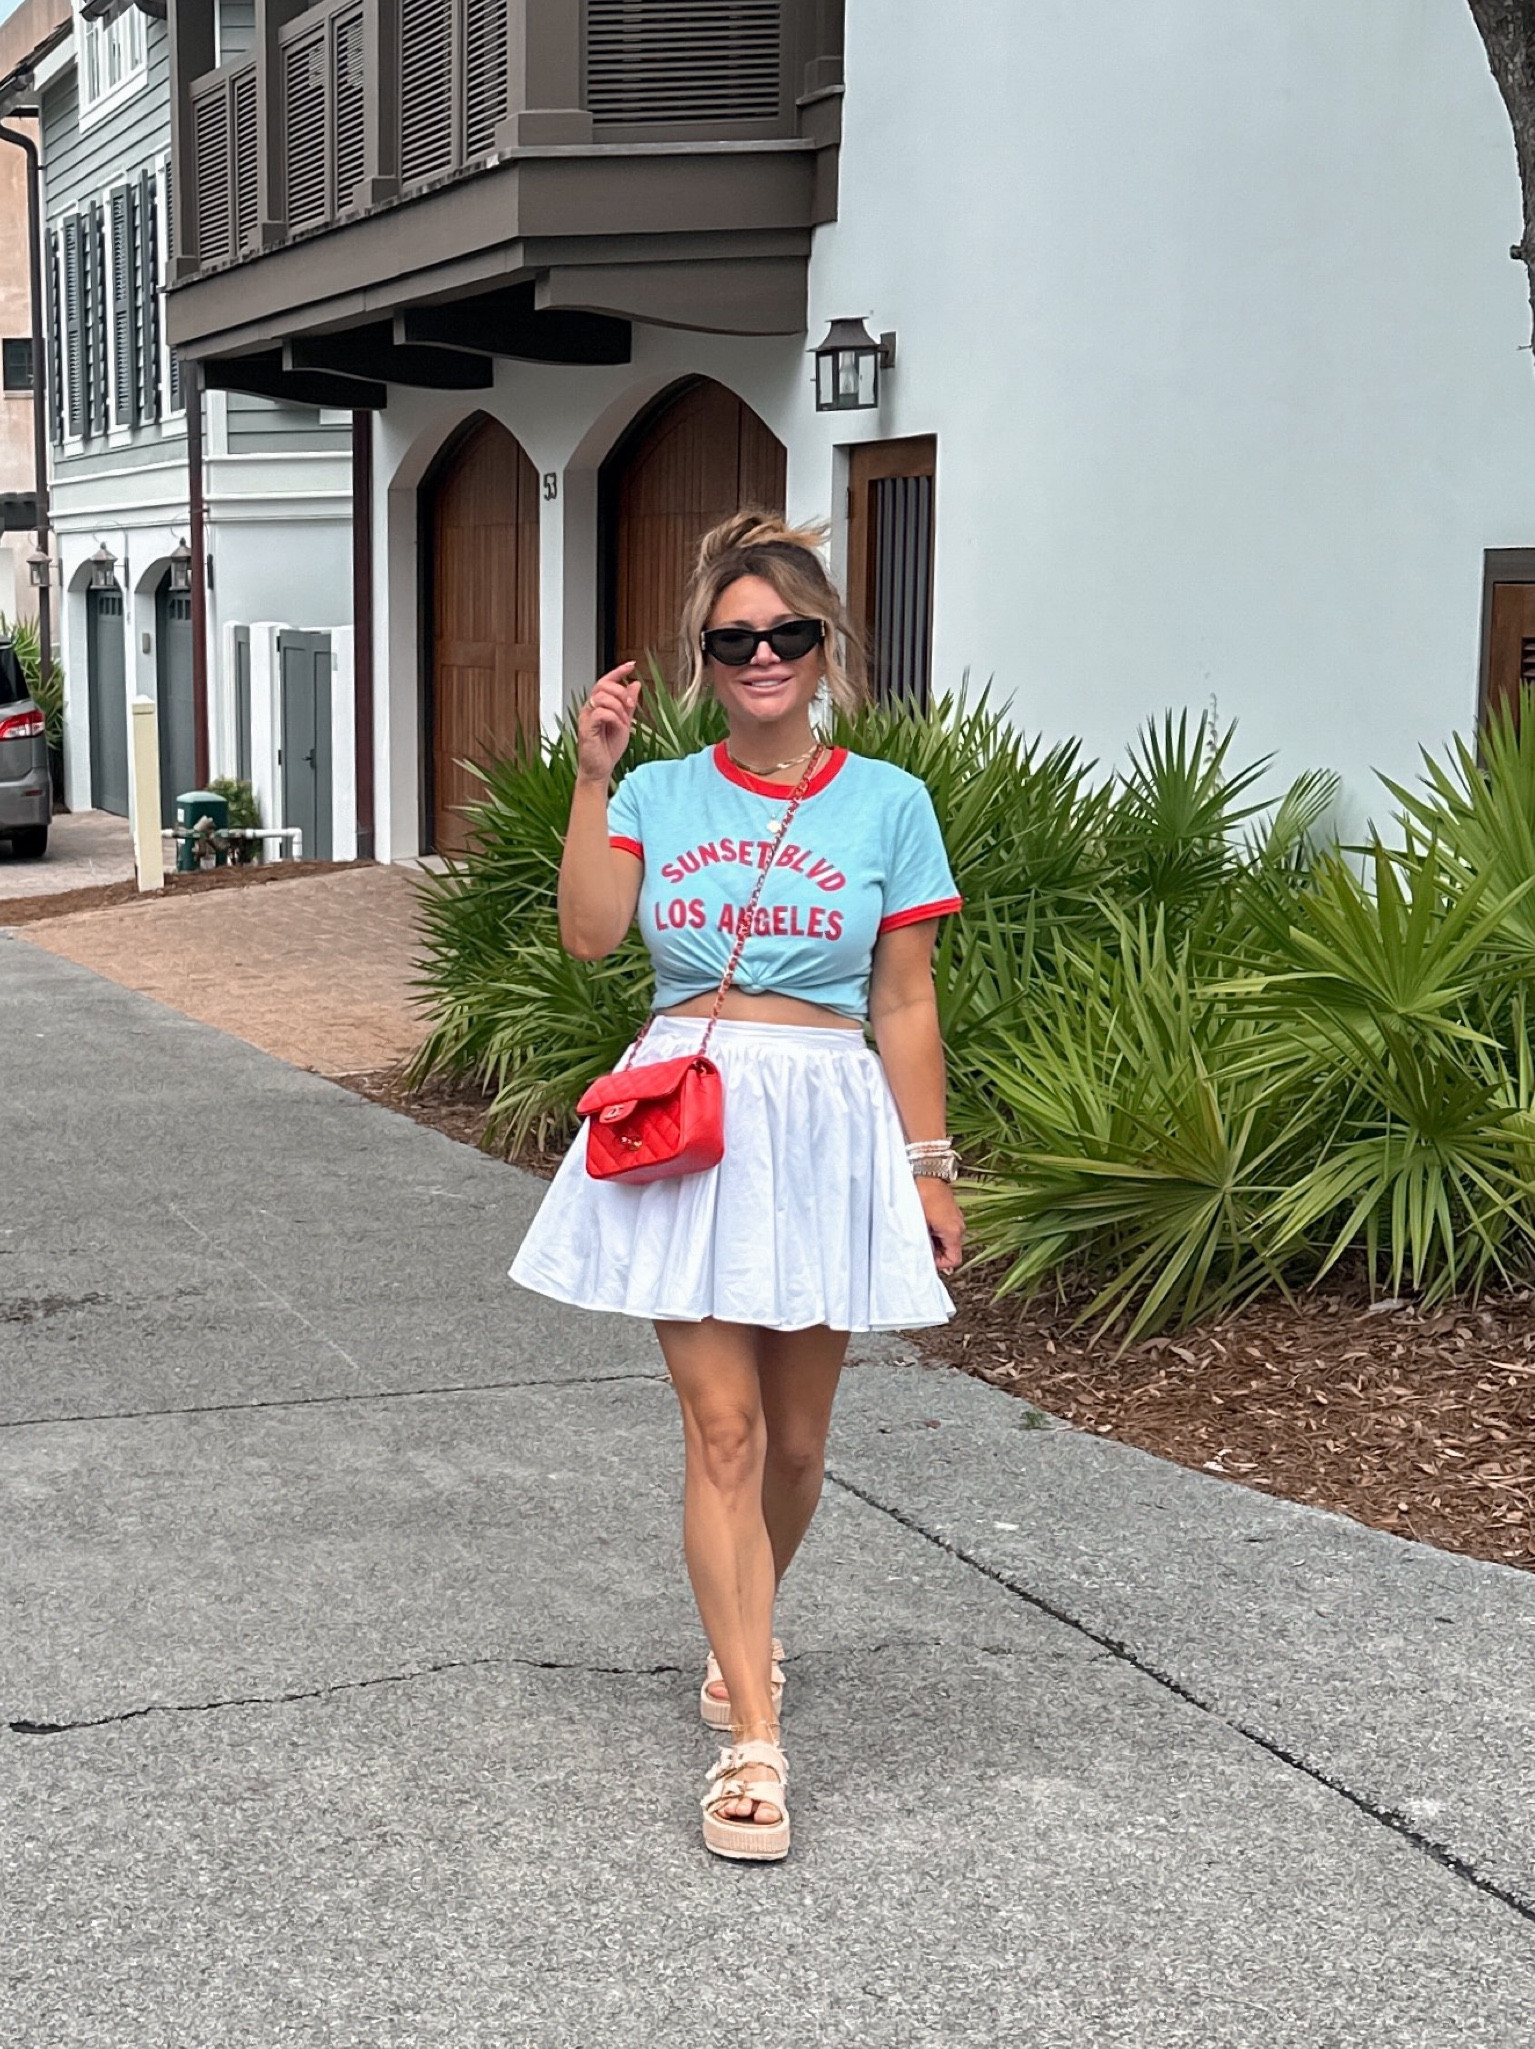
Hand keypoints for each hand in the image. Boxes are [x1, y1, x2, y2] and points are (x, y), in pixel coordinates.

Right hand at [576, 663, 640, 783]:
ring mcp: (587, 717)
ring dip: (619, 708)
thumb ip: (629, 705)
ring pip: (602, 697)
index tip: (631, 665)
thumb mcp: (625, 723)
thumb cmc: (608, 749)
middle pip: (603, 685)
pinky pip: (601, 713)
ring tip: (624, 723)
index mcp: (599, 705)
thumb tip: (635, 685)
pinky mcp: (586, 728)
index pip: (605, 681)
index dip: (618, 671)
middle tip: (630, 705)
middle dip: (620, 692)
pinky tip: (619, 727)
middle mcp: (590, 708)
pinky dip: (614, 718)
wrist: (601, 769)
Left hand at [918, 1178, 964, 1273]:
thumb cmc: (922, 1195)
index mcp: (954, 1232)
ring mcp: (956, 1217)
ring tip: (919, 1231)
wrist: (926, 1172)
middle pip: (950, 1250)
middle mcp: (959, 1226)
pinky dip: (935, 1229)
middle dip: (935, 1251)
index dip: (939, 1263)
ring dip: (934, 1239)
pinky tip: (923, 1222)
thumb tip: (922, 1256)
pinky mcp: (951, 1210)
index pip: (954, 1260)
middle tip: (919, 1243)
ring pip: (947, 1239)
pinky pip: (945, 1228)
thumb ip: (922, 1244)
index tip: (925, 1257)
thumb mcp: (918, 1224)